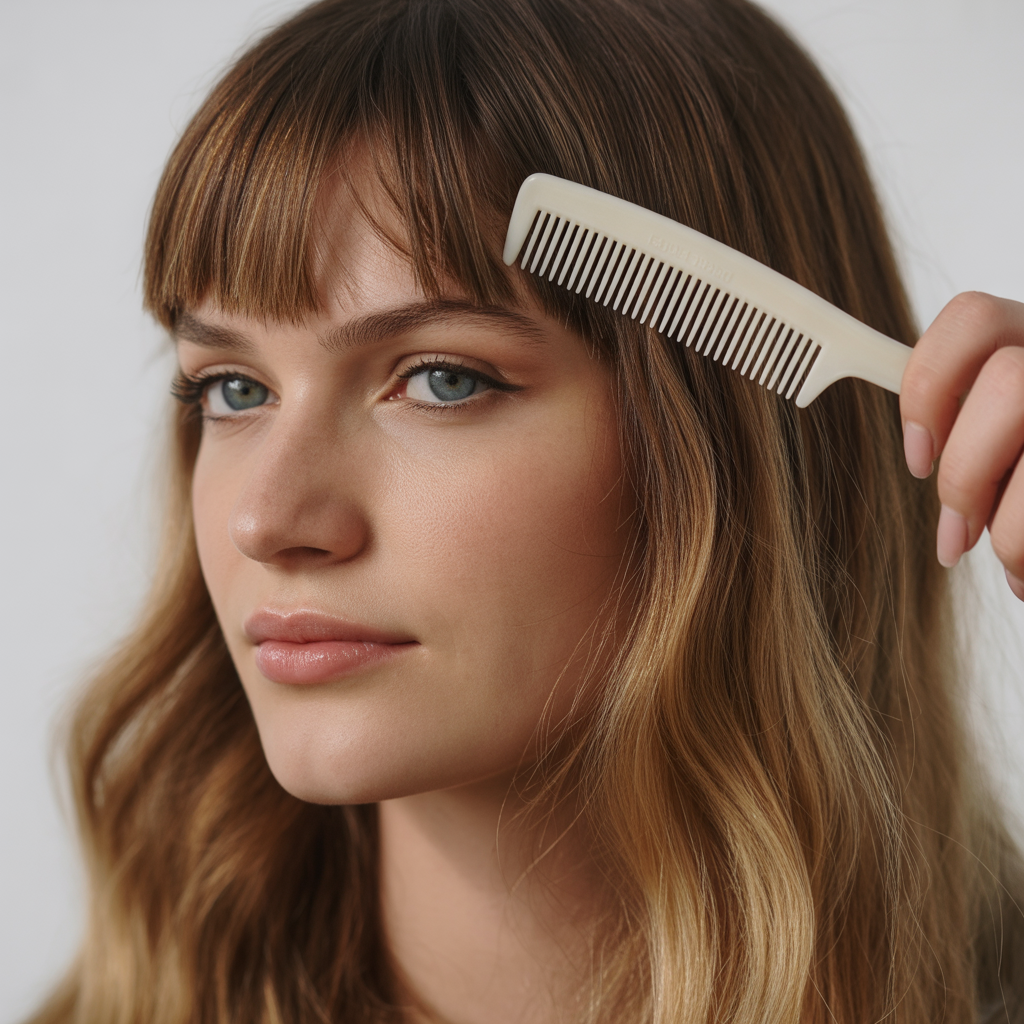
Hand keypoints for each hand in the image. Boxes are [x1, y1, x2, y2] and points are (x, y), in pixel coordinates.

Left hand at [900, 292, 1023, 600]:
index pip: (973, 319)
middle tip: (957, 533)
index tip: (918, 459)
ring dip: (1011, 526)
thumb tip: (925, 455)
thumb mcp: (1010, 438)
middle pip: (1007, 382)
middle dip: (966, 472)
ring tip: (1013, 562)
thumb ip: (980, 428)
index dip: (929, 386)